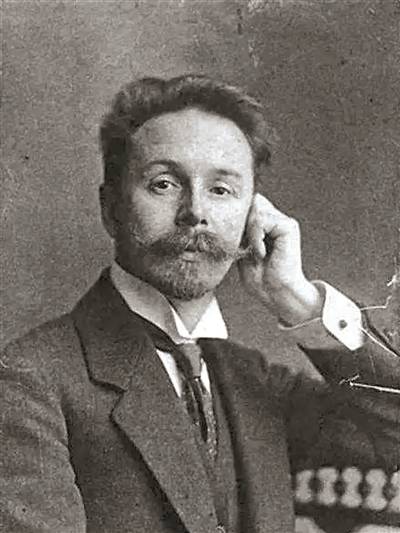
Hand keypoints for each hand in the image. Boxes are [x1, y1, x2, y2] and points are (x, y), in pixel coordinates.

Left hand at [238, 193, 323, 324]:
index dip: (240, 216)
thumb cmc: (259, 277)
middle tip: (245, 247)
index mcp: (267, 224)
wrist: (275, 293)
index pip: (250, 204)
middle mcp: (277, 220)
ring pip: (256, 208)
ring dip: (249, 232)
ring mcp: (284, 222)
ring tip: (255, 253)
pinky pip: (263, 219)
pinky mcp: (289, 227)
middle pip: (252, 201)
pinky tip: (261, 253)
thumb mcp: (242, 249)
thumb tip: (228, 213)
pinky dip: (256, 237)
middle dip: (243, 222)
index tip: (236, 240)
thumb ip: (240, 230)